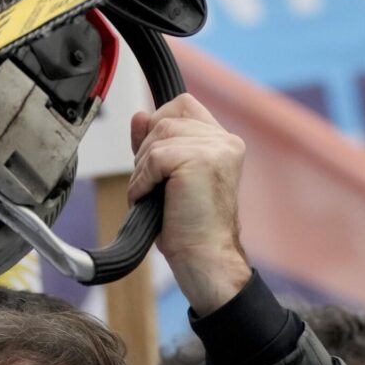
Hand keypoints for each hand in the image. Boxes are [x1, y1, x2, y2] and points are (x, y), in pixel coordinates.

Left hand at [128, 93, 251, 314]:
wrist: (205, 258)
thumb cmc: (189, 227)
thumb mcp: (167, 178)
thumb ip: (156, 145)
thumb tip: (139, 116)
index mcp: (222, 142)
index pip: (182, 106)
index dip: (157, 126)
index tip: (150, 159)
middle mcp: (224, 141)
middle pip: (164, 119)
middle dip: (146, 153)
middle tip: (152, 187)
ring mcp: (216, 148)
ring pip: (156, 137)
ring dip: (142, 170)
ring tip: (153, 196)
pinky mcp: (201, 160)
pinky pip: (154, 157)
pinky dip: (142, 181)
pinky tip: (150, 200)